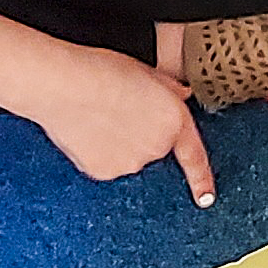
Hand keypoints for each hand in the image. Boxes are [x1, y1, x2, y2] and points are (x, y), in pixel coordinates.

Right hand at [12, 43, 215, 205]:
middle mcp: (157, 147)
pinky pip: (103, 164)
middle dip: (138, 135)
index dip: (201, 179)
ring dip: (116, 144)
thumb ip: (167, 89)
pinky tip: (85, 131)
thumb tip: (179, 95)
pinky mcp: (104, 171)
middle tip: (115, 112)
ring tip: (95, 118)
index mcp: (173, 120)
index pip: (194, 156)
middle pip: (152, 148)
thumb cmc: (98, 71)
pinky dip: (95, 152)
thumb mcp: (144, 71)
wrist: (62, 85)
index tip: (205, 196)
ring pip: (126, 157)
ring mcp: (130, 163)